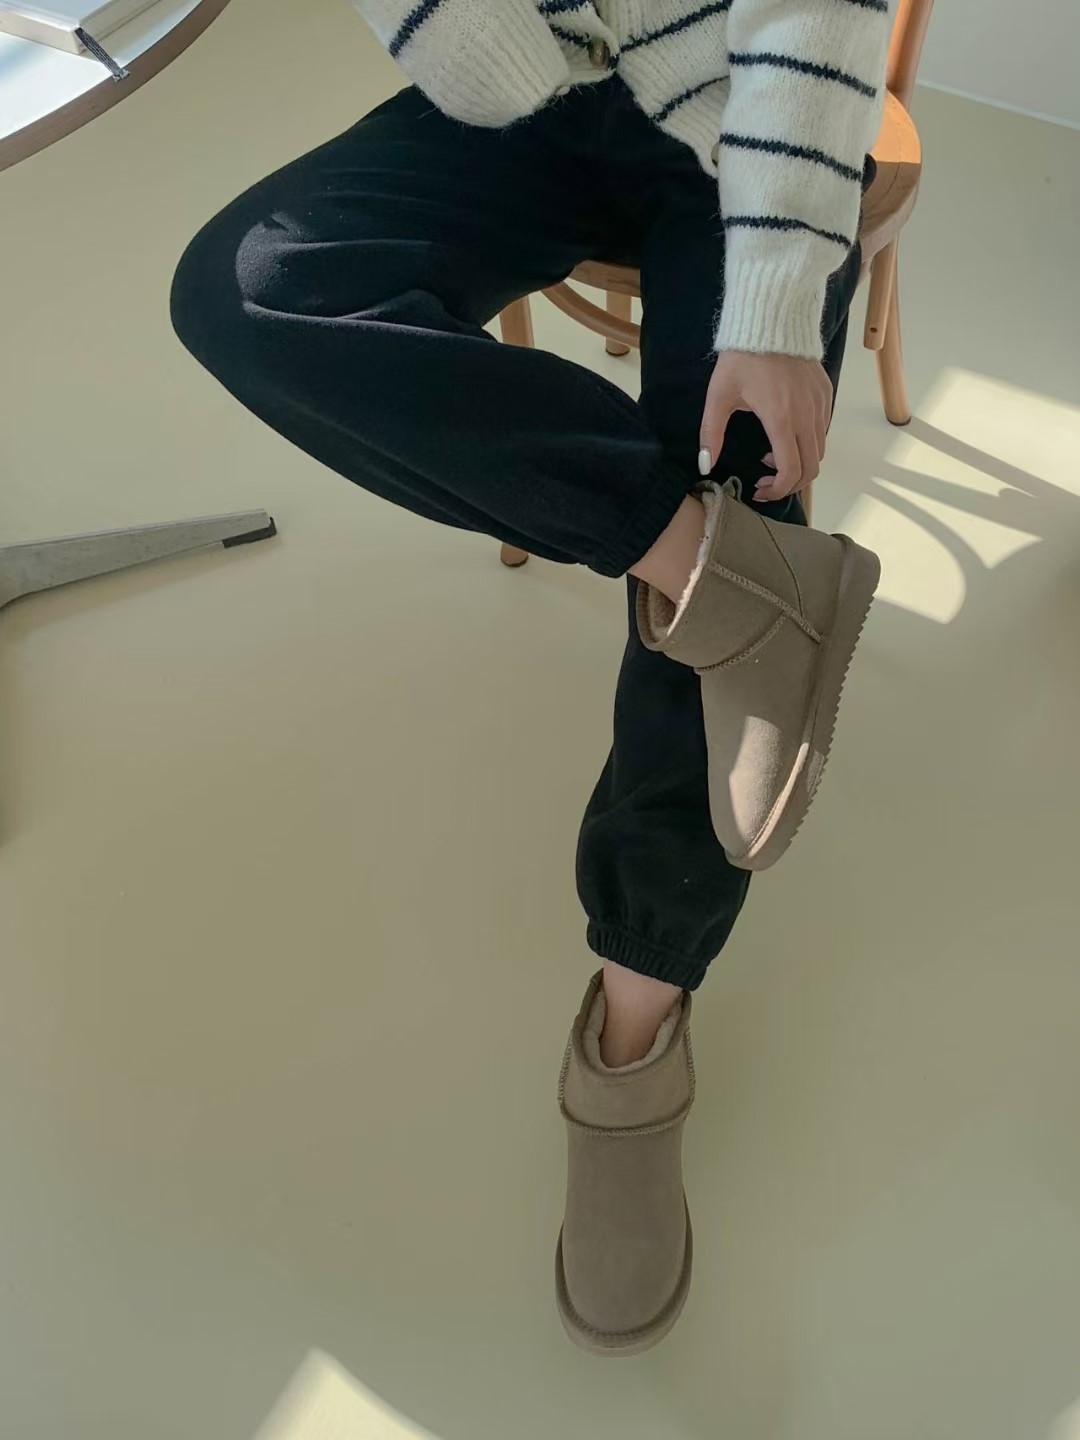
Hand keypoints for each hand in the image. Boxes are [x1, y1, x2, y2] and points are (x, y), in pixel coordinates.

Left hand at [699, 351, 832, 502]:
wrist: (771, 317)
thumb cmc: (742, 357)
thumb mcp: (719, 396)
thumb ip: (711, 434)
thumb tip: (705, 465)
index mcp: (781, 419)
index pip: (792, 471)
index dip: (778, 490)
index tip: (759, 489)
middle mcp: (807, 415)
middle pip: (812, 468)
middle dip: (790, 483)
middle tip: (766, 481)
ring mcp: (820, 404)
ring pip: (820, 450)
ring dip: (799, 462)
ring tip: (773, 456)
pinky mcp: (826, 392)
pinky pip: (824, 429)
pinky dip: (808, 442)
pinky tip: (785, 433)